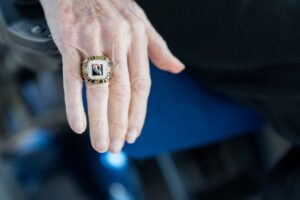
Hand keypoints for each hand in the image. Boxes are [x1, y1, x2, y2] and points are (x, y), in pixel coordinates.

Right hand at [39, 0, 184, 152]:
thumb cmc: (111, 3)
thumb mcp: (140, 21)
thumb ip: (158, 48)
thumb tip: (177, 69)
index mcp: (136, 40)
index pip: (141, 85)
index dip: (138, 113)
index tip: (133, 134)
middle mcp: (118, 43)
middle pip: (122, 92)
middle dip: (121, 123)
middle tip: (117, 147)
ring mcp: (93, 43)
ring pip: (100, 89)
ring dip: (101, 121)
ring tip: (101, 144)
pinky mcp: (69, 42)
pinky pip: (73, 78)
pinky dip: (75, 104)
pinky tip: (79, 125)